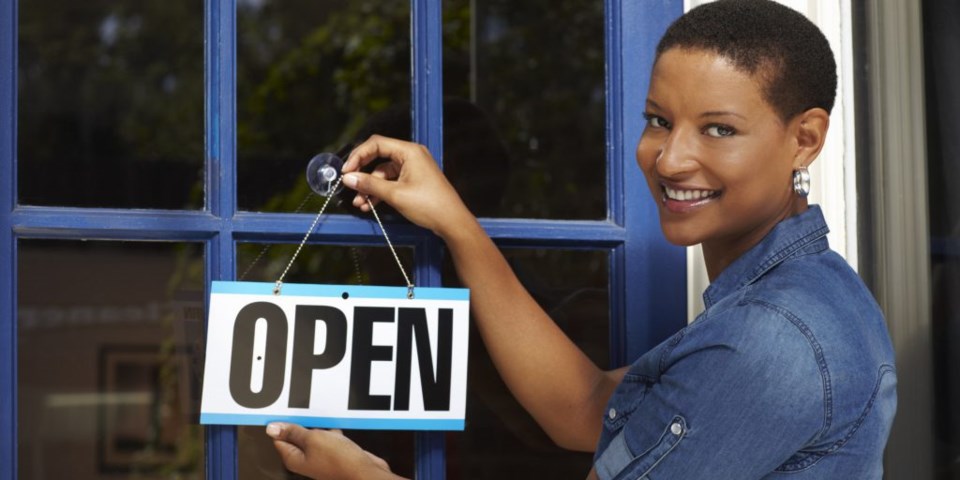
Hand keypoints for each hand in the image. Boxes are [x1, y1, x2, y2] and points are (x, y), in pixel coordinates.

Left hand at [265, 422, 401, 479]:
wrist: (363, 471)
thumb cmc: (339, 460)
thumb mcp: (313, 438)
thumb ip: (293, 432)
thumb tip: (272, 428)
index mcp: (293, 458)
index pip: (279, 438)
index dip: (283, 424)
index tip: (289, 412)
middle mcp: (304, 460)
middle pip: (296, 436)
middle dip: (303, 424)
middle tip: (309, 414)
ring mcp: (319, 457)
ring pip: (314, 436)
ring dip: (319, 427)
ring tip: (325, 421)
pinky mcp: (333, 454)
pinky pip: (328, 438)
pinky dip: (331, 432)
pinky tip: (337, 428)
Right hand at [341, 135, 474, 237]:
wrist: (451, 222)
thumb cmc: (431, 205)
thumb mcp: (395, 195)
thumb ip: (370, 185)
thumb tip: (349, 178)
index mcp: (409, 151)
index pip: (376, 144)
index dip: (358, 155)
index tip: (346, 170)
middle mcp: (411, 156)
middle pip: (378, 158)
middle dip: (363, 174)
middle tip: (350, 185)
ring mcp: (413, 169)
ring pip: (383, 173)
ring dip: (370, 188)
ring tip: (360, 203)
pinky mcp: (413, 181)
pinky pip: (391, 182)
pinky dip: (380, 192)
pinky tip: (370, 204)